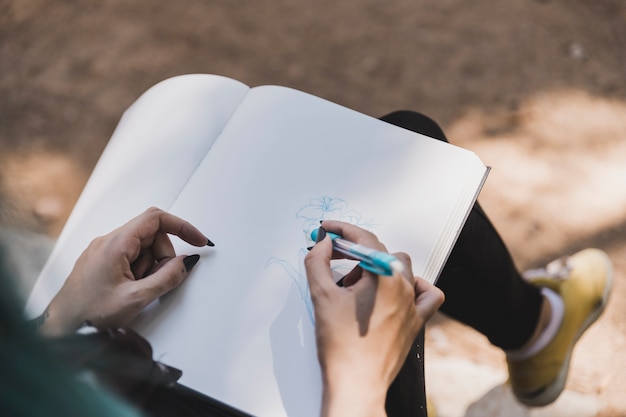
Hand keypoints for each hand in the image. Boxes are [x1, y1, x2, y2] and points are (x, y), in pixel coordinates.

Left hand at [37, 207, 211, 335]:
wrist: (59, 330)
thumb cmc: (87, 316)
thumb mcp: (136, 299)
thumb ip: (167, 278)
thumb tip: (187, 262)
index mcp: (114, 244)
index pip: (156, 219)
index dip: (182, 226)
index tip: (198, 240)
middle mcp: (107, 242)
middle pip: (152, 236)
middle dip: (162, 258)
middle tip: (155, 283)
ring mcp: (103, 252)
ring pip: (143, 249)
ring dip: (149, 269)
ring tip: (136, 291)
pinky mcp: (101, 262)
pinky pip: (131, 259)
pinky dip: (139, 272)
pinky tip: (130, 290)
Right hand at [304, 220, 443, 416]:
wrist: (356, 384)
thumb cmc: (341, 346)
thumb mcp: (320, 296)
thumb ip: (317, 262)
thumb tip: (323, 244)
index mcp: (383, 276)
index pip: (364, 240)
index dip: (343, 231)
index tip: (328, 230)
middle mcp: (404, 286)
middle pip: (380, 251)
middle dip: (353, 250)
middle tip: (331, 256)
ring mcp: (413, 304)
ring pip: (401, 267)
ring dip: (377, 267)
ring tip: (353, 284)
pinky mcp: (417, 321)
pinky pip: (427, 294)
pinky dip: (414, 286)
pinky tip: (396, 291)